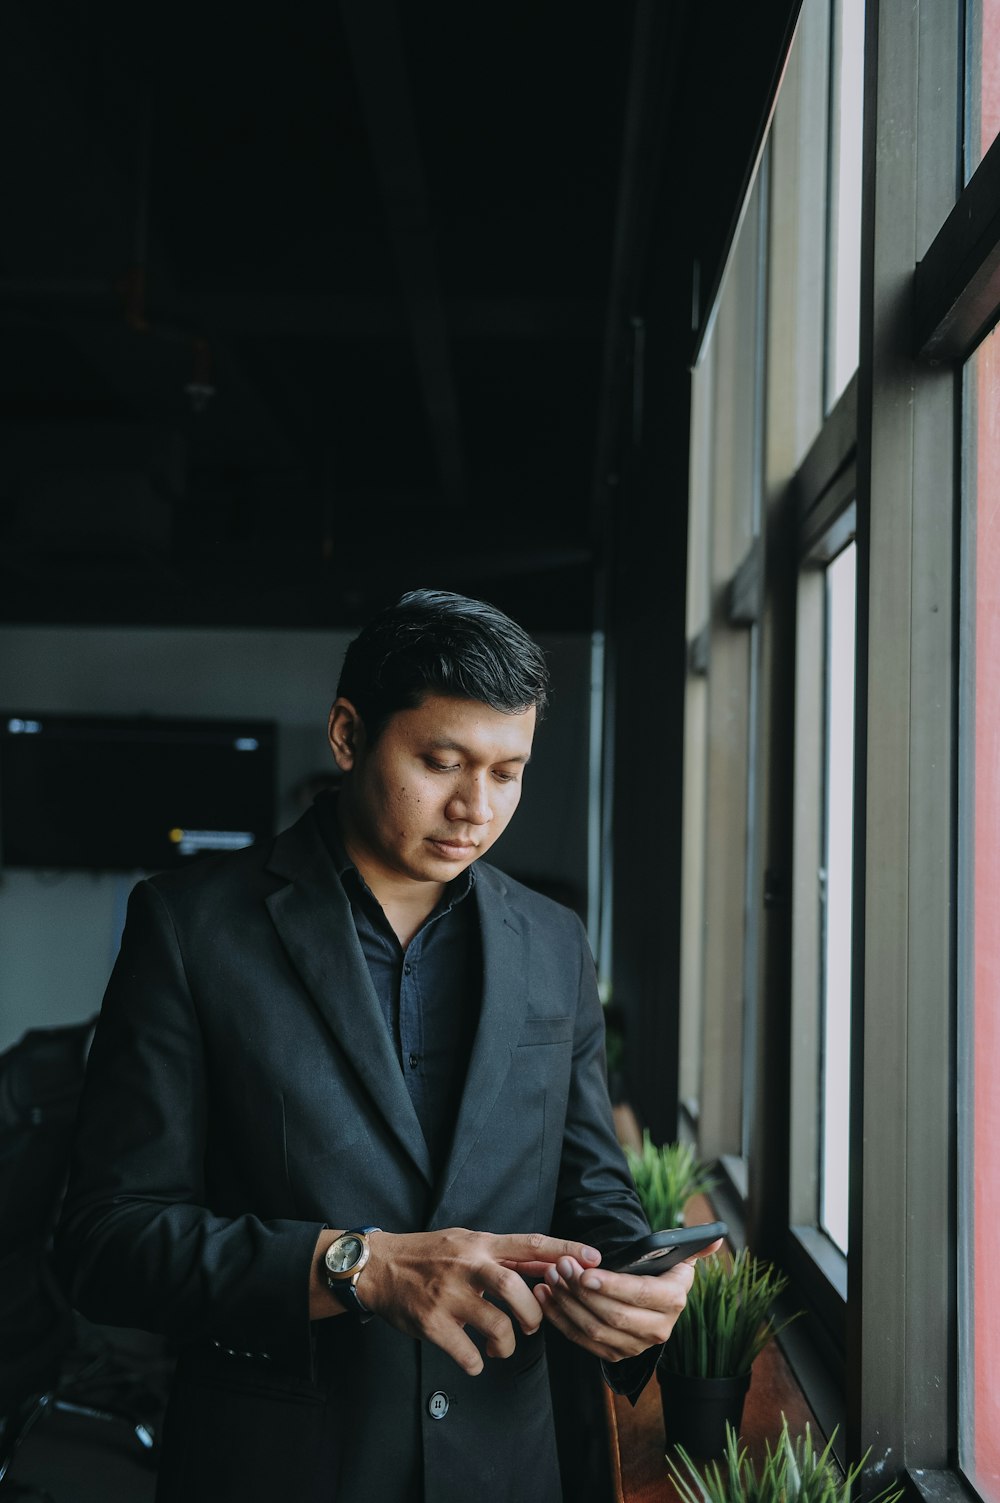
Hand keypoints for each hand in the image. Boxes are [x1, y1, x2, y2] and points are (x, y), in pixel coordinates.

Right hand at [312, 1227, 600, 1375]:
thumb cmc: (428, 1255)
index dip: (565, 1251)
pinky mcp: (431, 1322)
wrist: (377, 1267)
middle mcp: (467, 1265)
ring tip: (501, 1347)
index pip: (530, 1243)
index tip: (595, 1258)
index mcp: (479, 1243)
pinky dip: (477, 1363)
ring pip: (496, 1326)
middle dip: (534, 1314)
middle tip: (532, 1326)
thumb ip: (502, 1255)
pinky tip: (474, 1359)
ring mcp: (448, 1294)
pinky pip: (467, 1353)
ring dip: (507, 1345)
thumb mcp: (465, 1242)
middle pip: (516, 1288)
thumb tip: (548, 1265)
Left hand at [531, 1238, 722, 1361]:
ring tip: (552, 1275)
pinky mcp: (615, 1355)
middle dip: (581, 1290)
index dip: (612, 1285)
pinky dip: (560, 1319)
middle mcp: (658, 1328)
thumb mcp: (678, 1257)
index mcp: (673, 1300)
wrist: (650, 1302)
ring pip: (594, 1328)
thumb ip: (695, 1246)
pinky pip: (581, 1340)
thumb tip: (717, 1237)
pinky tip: (547, 1296)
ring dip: (567, 1302)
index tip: (585, 1272)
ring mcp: (635, 1346)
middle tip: (561, 1265)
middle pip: (612, 1314)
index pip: (640, 1294)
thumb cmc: (659, 1271)